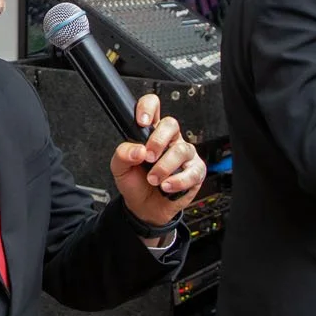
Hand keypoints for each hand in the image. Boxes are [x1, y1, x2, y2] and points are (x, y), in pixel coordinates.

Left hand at [110, 93, 204, 227]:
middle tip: (147, 157)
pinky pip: (192, 171)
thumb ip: (122, 154)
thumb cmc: (135, 183)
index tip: (141, 122)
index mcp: (151, 133)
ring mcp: (184, 155)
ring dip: (164, 167)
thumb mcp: (120, 168)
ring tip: (153, 179)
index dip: (148, 108)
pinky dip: (177, 181)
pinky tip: (166, 186)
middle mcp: (169, 140)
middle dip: (158, 141)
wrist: (144, 208)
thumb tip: (138, 150)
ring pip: (182, 149)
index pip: (153, 107)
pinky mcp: (195, 172)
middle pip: (171, 124)